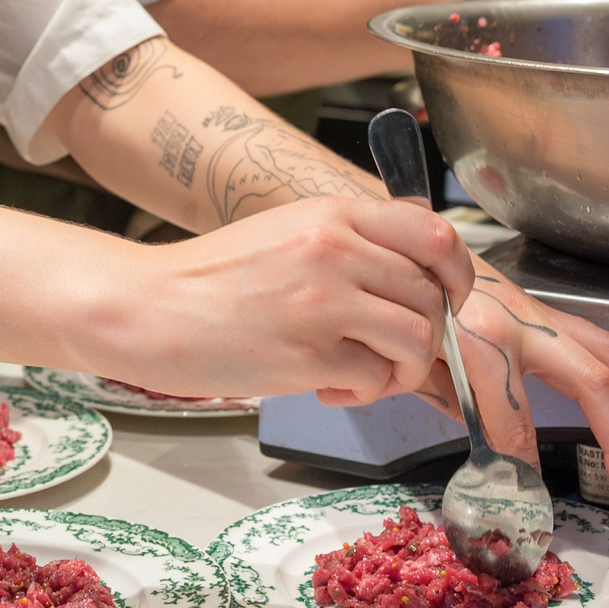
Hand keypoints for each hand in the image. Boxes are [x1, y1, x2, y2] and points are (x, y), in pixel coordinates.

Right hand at [82, 196, 475, 405]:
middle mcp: (336, 249)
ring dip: (403, 369)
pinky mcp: (308, 353)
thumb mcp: (289, 232)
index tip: (450, 298)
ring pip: (418, 338)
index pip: (435, 232)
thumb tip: (417, 279)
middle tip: (392, 352)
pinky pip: (377, 377)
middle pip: (433, 295)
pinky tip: (328, 387)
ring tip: (366, 374)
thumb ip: (351, 244)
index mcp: (334, 214)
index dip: (459, 272)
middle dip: (428, 335)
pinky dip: (365, 392)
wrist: (149, 307)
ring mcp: (323, 301)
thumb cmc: (214, 278)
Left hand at [418, 264, 608, 508]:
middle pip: (590, 380)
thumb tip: (491, 458)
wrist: (417, 251)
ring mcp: (539, 316)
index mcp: (480, 340)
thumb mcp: (416, 363)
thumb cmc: (415, 304)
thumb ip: (455, 408)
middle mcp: (520, 324)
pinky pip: (601, 345)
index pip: (512, 419)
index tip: (526, 495)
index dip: (521, 464)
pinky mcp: (547, 314)